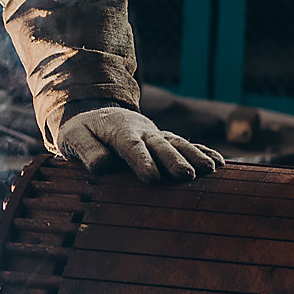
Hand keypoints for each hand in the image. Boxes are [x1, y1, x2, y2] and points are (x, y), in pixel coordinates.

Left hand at [59, 107, 223, 183]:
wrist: (97, 115)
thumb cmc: (83, 132)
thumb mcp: (73, 138)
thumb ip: (86, 150)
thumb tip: (101, 167)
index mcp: (118, 131)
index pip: (130, 146)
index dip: (142, 160)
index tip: (152, 178)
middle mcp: (142, 131)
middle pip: (159, 144)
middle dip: (174, 159)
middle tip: (187, 176)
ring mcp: (157, 135)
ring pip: (177, 143)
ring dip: (194, 155)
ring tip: (211, 169)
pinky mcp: (166, 140)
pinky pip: (187, 144)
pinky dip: (203, 151)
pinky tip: (219, 163)